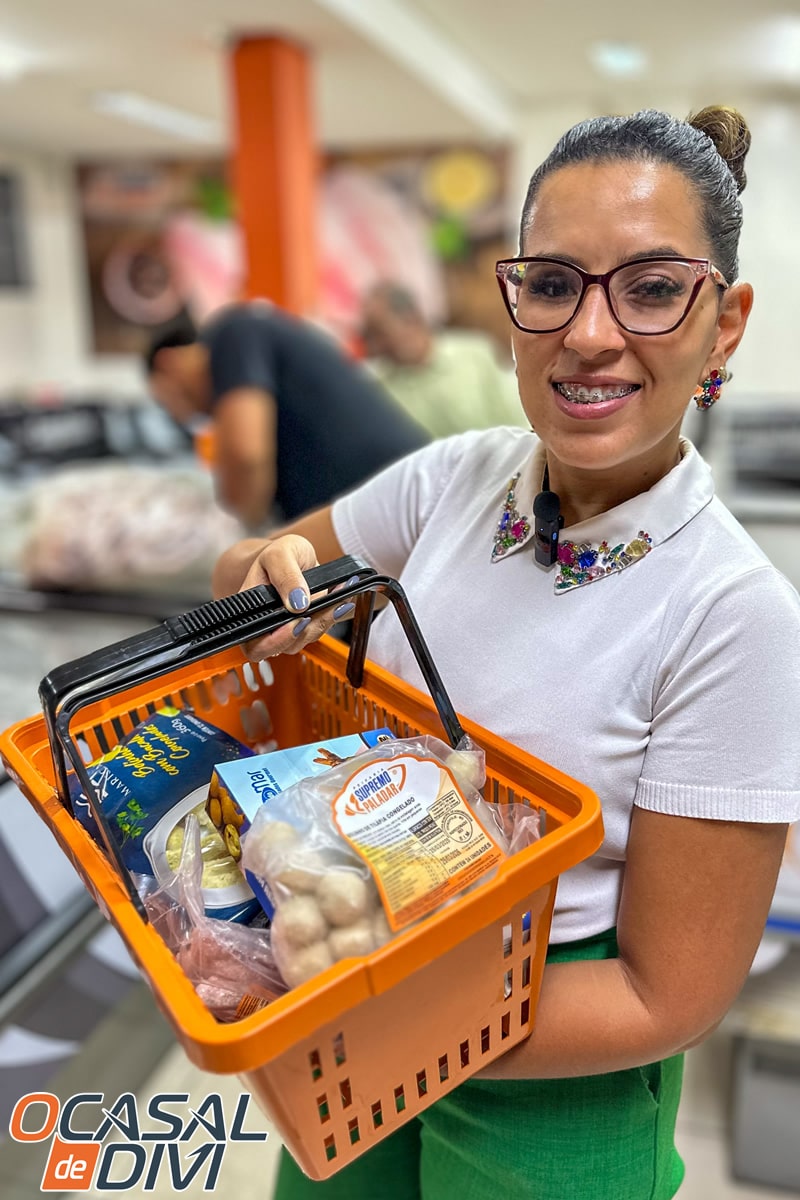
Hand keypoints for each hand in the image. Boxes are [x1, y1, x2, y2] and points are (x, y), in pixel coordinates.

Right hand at [237, 534, 356, 660]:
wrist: (294, 555)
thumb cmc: (279, 554)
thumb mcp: (279, 554)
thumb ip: (285, 576)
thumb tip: (297, 604)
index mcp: (252, 612)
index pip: (256, 645)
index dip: (276, 641)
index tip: (298, 622)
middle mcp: (269, 626)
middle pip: (287, 645)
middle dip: (309, 627)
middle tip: (326, 606)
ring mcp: (290, 627)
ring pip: (308, 637)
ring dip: (327, 618)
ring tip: (340, 594)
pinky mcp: (310, 625)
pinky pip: (324, 627)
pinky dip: (336, 613)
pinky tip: (343, 598)